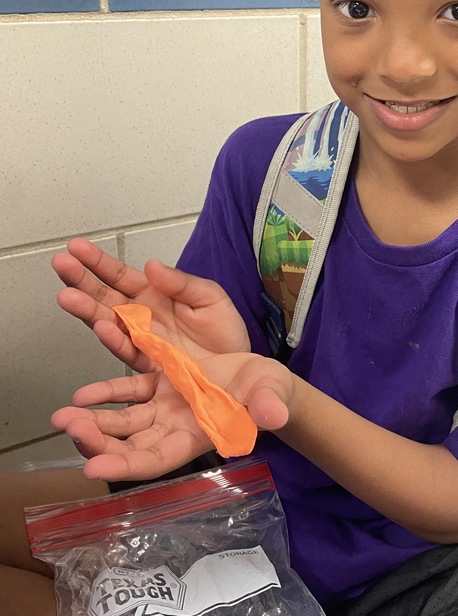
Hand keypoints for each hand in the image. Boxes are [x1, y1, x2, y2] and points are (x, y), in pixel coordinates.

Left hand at [51, 353, 294, 481]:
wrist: (264, 379)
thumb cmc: (270, 394)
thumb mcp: (271, 397)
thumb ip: (269, 406)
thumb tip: (273, 415)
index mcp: (195, 439)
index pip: (156, 460)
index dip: (126, 464)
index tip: (93, 467)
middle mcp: (173, 430)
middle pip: (129, 445)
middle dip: (97, 441)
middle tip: (70, 427)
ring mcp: (164, 410)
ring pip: (122, 422)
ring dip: (93, 421)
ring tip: (62, 415)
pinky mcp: (160, 386)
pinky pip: (128, 391)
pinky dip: (106, 393)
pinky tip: (83, 393)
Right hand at [52, 238, 249, 371]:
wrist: (238, 367)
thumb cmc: (223, 331)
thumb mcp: (210, 297)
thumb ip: (182, 283)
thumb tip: (153, 265)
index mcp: (153, 294)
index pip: (119, 275)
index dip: (97, 262)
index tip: (76, 248)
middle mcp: (141, 317)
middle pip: (104, 296)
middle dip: (81, 280)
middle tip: (61, 265)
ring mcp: (142, 341)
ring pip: (108, 323)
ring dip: (88, 310)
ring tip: (69, 296)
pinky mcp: (150, 364)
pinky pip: (128, 351)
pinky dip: (115, 340)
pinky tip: (104, 328)